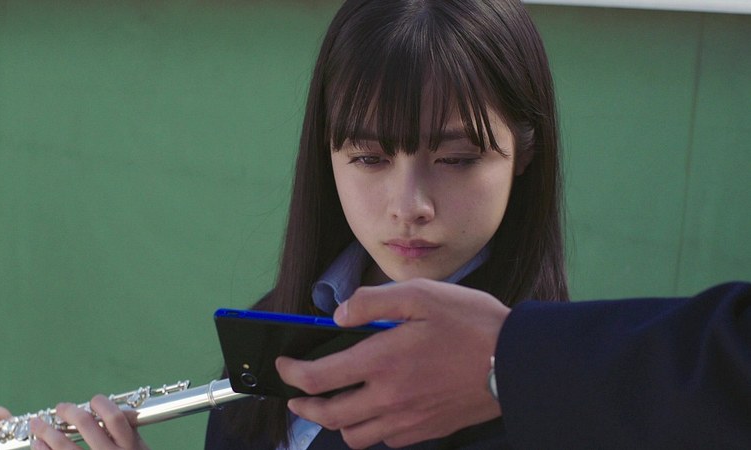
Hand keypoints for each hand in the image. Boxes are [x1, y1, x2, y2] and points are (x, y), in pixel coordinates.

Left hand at [28, 395, 149, 449]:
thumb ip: (130, 436)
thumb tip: (114, 412)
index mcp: (131, 449)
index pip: (115, 417)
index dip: (102, 404)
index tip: (93, 401)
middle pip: (86, 425)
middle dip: (68, 411)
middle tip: (60, 408)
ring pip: (65, 446)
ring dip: (47, 431)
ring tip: (38, 424)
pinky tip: (38, 445)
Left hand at [276, 279, 509, 448]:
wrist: (517, 363)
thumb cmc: (472, 324)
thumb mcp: (421, 295)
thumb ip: (373, 302)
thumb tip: (338, 315)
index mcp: (382, 361)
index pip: (319, 377)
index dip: (292, 373)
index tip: (283, 365)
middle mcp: (389, 397)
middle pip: (329, 415)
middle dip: (303, 404)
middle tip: (296, 394)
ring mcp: (407, 419)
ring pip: (353, 435)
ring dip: (334, 421)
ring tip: (331, 404)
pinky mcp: (425, 431)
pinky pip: (384, 440)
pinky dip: (369, 428)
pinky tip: (373, 410)